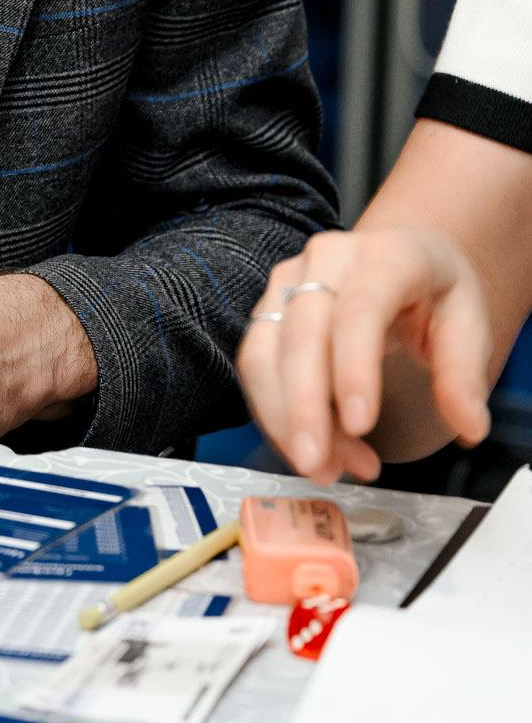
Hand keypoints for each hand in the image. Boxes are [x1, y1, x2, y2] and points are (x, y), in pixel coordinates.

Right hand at [237, 226, 493, 483]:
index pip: (361, 307)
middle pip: (302, 332)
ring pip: (264, 351)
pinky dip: (274, 414)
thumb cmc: (433, 292)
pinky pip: (254, 366)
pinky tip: (310, 448)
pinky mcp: (268, 307)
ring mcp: (290, 279)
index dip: (354, 367)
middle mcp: (329, 259)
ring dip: (285, 418)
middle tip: (321, 466)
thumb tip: (468, 426)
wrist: (401, 260)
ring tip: (324, 468)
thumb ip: (465, 374)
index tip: (359, 425)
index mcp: (388, 254)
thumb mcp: (469, 323)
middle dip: (305, 407)